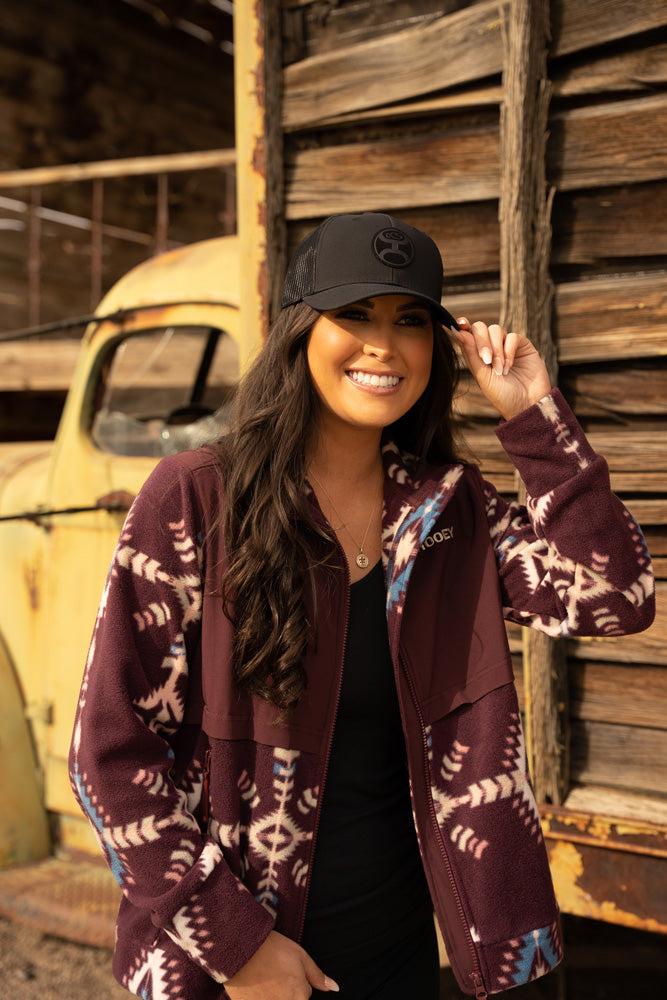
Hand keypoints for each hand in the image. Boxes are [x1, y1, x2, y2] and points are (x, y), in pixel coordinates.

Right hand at [224, 930, 338, 999]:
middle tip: (273, 973)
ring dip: (273, 993)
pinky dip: (261, 995)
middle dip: (285, 989)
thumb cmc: (272, 950)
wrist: (240, 950)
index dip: (296, 979)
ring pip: (277, 999)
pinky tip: (254, 985)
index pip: (305, 994)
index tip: (284, 969)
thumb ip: (317, 976)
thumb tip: (334, 988)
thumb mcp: (300, 956)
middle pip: (292, 999)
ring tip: (264, 979)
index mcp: (300, 997)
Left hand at [452, 318, 551, 419]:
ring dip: (496, 350)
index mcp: (476, 356)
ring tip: (500, 369)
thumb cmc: (502, 395)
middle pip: (480, 328)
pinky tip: (509, 366)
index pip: (467, 334)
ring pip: (495, 330)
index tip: (460, 325)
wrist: (526, 405)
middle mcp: (491, 348)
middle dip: (481, 342)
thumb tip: (459, 331)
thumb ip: (471, 354)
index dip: (462, 326)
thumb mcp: (482, 376)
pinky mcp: (522, 346)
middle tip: (486, 360)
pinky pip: (512, 336)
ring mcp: (506, 346)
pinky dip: (509, 350)